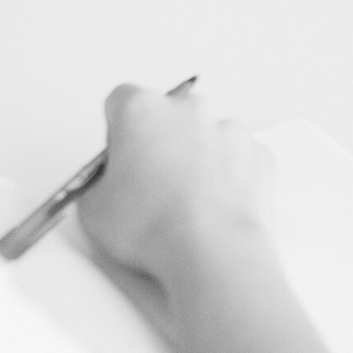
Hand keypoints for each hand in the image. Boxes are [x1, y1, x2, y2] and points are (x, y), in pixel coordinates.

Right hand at [76, 84, 274, 291]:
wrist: (211, 250)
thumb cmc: (152, 227)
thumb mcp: (94, 209)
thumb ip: (99, 183)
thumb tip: (110, 188)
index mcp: (143, 110)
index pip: (121, 103)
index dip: (117, 134)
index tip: (120, 161)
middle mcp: (189, 109)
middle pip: (168, 117)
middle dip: (160, 144)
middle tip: (152, 188)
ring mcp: (230, 129)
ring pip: (206, 138)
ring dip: (196, 160)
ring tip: (187, 206)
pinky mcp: (259, 154)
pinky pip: (238, 160)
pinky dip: (229, 178)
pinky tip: (215, 210)